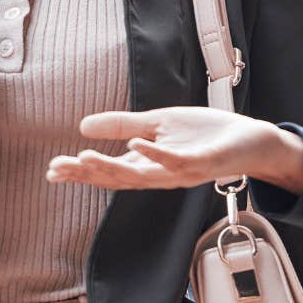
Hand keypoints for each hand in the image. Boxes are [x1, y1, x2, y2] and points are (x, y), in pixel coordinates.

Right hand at [44, 107, 302, 193]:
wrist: (249, 140)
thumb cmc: (205, 134)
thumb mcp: (157, 124)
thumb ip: (123, 125)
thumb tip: (83, 126)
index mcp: (148, 165)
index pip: (108, 172)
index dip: (80, 172)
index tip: (53, 169)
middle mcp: (160, 174)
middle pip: (117, 179)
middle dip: (86, 175)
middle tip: (58, 170)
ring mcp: (180, 171)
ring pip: (140, 176)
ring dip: (111, 169)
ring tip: (83, 159)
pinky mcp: (200, 164)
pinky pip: (174, 163)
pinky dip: (154, 155)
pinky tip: (135, 144)